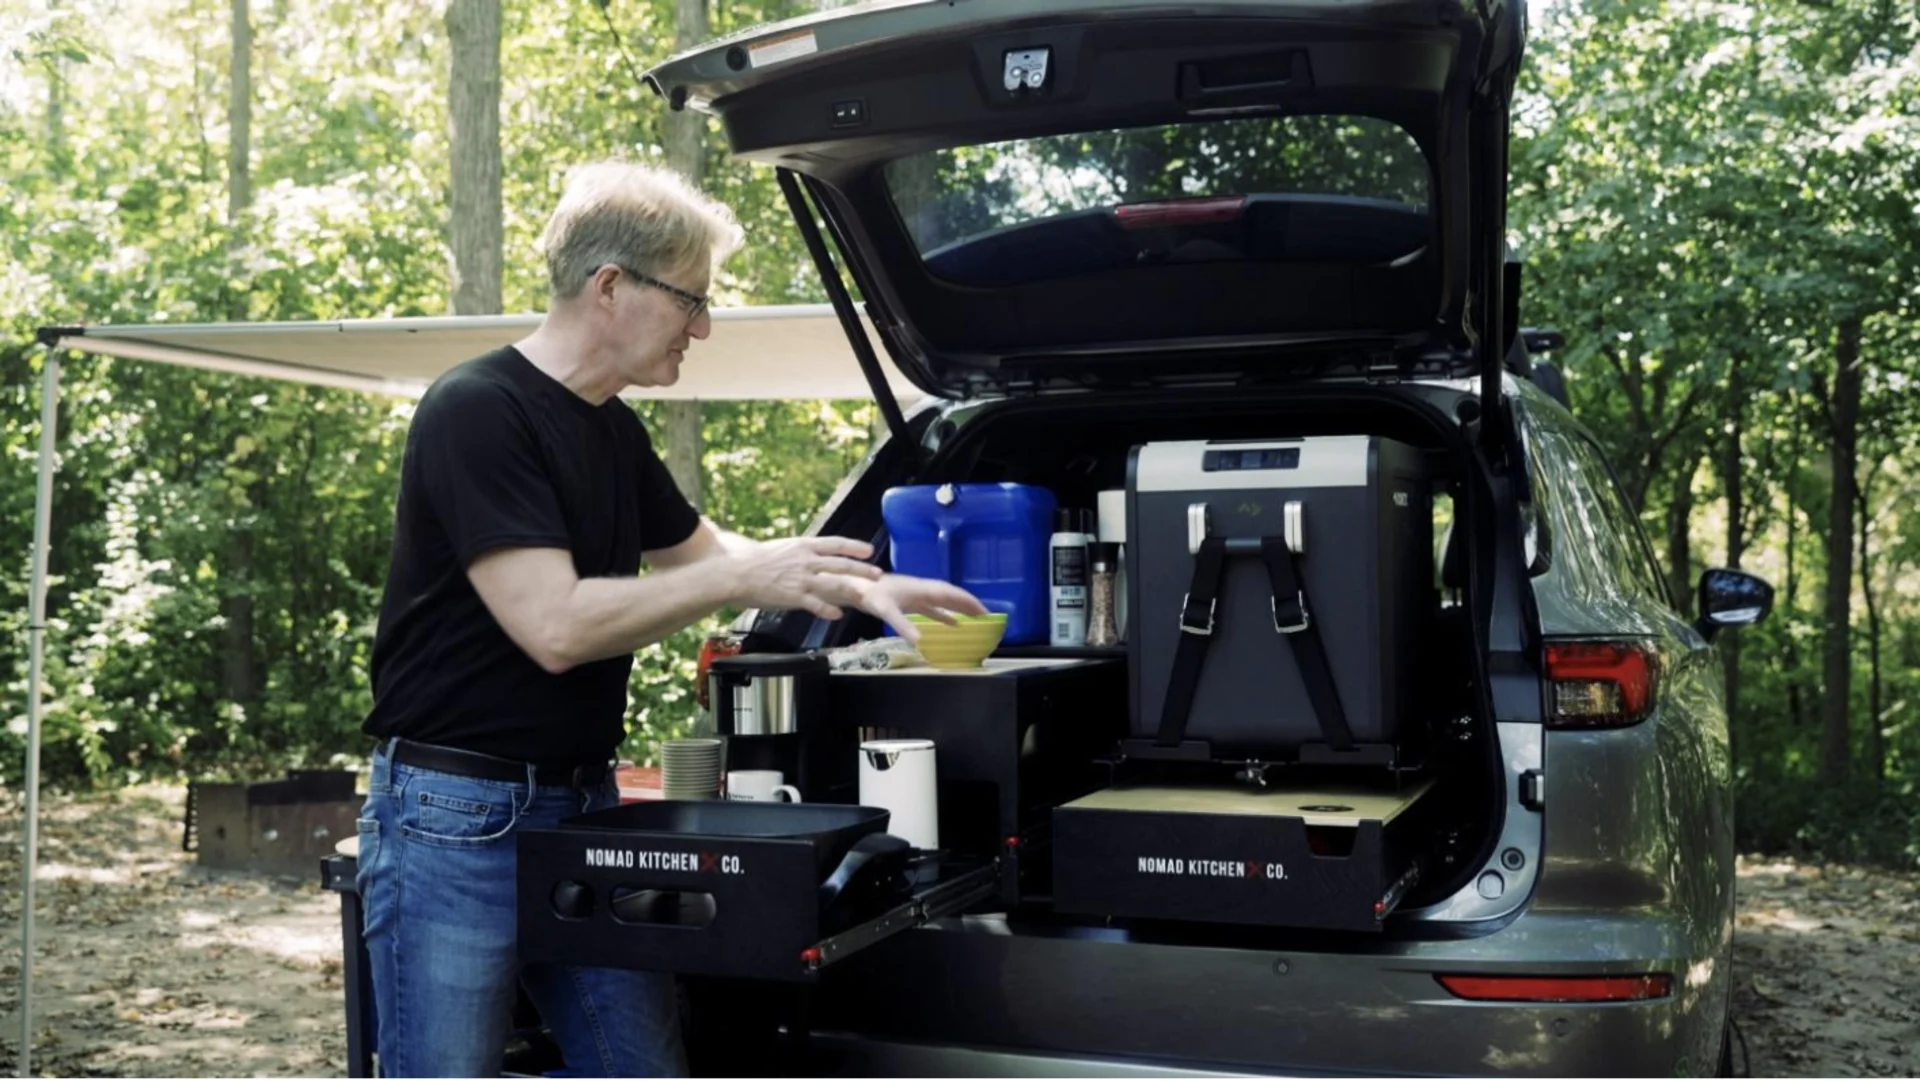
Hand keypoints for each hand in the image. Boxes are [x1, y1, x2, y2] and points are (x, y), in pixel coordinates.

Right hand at [727, 536, 882, 619]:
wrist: (736, 572)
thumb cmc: (753, 561)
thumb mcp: (781, 548)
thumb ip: (799, 553)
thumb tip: (809, 554)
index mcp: (803, 546)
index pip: (835, 544)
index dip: (854, 547)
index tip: (869, 550)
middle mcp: (805, 560)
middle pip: (841, 564)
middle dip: (862, 569)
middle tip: (878, 573)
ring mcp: (801, 579)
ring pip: (833, 583)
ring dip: (852, 589)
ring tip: (866, 595)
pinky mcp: (792, 596)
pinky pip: (815, 604)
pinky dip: (828, 609)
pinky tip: (838, 615)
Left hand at [850, 574, 989, 644]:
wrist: (855, 586)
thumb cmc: (870, 595)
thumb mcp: (886, 610)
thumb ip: (902, 625)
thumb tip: (920, 641)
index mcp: (922, 588)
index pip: (951, 594)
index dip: (969, 602)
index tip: (985, 611)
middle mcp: (923, 589)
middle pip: (951, 596)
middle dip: (970, 605)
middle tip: (988, 617)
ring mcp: (917, 595)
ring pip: (944, 601)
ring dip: (960, 609)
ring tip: (976, 619)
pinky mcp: (910, 601)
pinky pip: (934, 608)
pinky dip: (945, 615)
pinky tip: (952, 624)